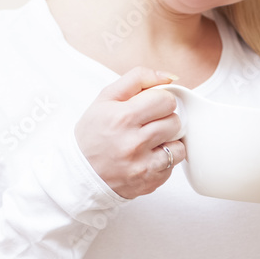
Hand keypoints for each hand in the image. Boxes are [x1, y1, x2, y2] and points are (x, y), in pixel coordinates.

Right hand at [74, 67, 185, 198]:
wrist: (80, 173)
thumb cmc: (94, 133)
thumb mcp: (106, 98)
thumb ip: (138, 79)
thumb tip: (171, 77)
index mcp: (123, 117)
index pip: (165, 100)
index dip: (159, 101)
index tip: (149, 107)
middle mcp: (134, 142)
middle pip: (175, 121)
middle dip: (164, 120)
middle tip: (147, 125)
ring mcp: (143, 164)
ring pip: (179, 144)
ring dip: (167, 141)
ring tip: (148, 142)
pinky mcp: (150, 181)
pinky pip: (174, 164)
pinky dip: (165, 160)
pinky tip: (146, 158)